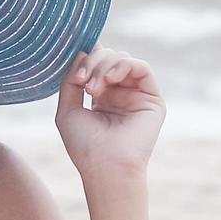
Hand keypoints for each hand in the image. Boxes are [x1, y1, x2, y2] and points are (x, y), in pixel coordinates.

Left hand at [55, 46, 165, 180]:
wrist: (105, 166)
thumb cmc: (84, 145)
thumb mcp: (67, 109)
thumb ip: (70, 80)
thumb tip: (82, 53)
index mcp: (101, 94)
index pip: (97, 61)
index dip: (87, 54)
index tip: (73, 60)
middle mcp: (120, 92)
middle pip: (108, 56)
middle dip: (92, 62)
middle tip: (82, 82)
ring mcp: (136, 94)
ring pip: (123, 58)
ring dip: (104, 66)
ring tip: (92, 88)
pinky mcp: (152, 98)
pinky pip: (142, 67)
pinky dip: (124, 65)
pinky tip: (110, 79)